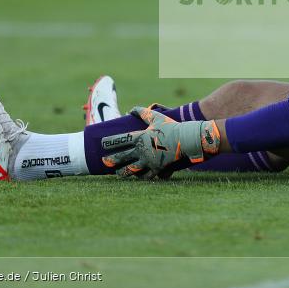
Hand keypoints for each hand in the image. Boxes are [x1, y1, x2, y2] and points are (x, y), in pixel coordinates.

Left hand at [101, 106, 219, 178]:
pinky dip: (141, 176)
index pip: (121, 140)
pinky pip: (146, 175)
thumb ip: (142, 113)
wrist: (186, 140)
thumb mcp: (156, 117)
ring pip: (131, 170)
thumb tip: (129, 110)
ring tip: (117, 174)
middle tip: (104, 162)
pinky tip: (137, 177)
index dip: (110, 142)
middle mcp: (142, 151)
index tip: (102, 143)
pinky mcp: (157, 168)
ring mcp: (149, 161)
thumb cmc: (171, 127)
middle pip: (122, 157)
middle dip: (111, 160)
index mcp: (140, 138)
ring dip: (123, 172)